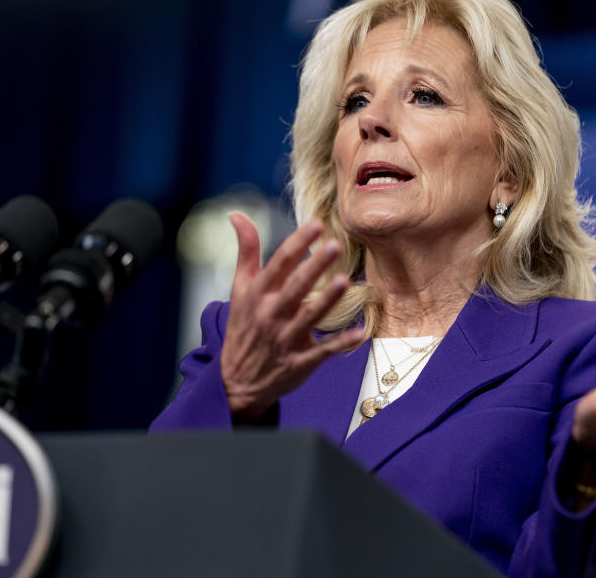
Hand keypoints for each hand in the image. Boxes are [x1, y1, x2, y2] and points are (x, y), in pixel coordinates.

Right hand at [220, 213, 364, 419]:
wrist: (236, 381)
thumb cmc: (244, 326)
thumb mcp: (240, 288)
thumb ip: (246, 251)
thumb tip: (236, 214)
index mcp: (257, 294)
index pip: (279, 263)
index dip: (297, 242)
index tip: (317, 224)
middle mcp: (270, 314)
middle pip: (295, 287)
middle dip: (314, 267)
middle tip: (335, 245)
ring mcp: (285, 339)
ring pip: (309, 317)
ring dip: (327, 300)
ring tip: (344, 281)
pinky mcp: (299, 362)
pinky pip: (323, 351)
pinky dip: (341, 343)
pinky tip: (360, 332)